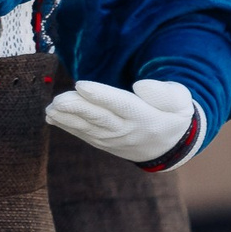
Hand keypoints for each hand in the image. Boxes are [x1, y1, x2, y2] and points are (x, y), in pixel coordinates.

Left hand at [46, 78, 201, 168]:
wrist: (169, 146)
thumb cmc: (172, 115)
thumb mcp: (180, 102)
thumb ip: (165, 93)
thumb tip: (140, 85)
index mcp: (145, 117)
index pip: (121, 105)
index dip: (101, 96)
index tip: (81, 85)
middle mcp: (126, 130)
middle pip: (100, 119)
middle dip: (77, 109)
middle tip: (57, 101)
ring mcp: (113, 139)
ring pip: (88, 128)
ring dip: (67, 119)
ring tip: (50, 110)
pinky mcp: (103, 143)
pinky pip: (84, 135)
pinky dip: (67, 127)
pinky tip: (52, 118)